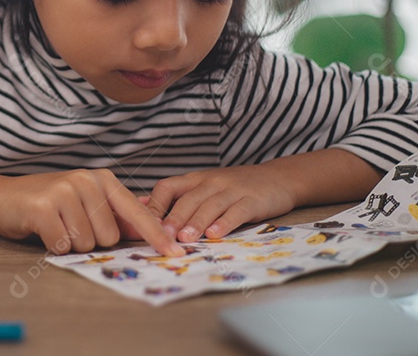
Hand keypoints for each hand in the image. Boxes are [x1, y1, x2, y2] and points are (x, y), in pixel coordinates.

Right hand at [0, 169, 184, 255]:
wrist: (2, 196)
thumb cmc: (48, 203)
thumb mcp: (85, 203)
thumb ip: (117, 215)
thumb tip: (154, 228)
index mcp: (102, 179)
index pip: (136, 212)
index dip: (155, 235)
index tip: (174, 253)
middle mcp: (86, 181)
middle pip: (109, 236)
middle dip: (90, 240)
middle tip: (69, 224)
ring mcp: (64, 191)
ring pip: (87, 243)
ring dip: (70, 243)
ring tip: (56, 225)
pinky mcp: (43, 208)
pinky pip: (63, 245)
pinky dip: (53, 245)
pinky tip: (43, 229)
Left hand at [145, 164, 297, 242]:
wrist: (277, 178)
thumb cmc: (234, 187)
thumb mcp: (203, 187)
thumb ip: (176, 197)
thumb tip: (141, 205)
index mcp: (194, 179)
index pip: (167, 187)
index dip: (154, 205)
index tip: (144, 225)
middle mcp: (210, 182)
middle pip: (187, 199)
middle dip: (173, 218)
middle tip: (162, 235)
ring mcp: (232, 190)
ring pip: (209, 206)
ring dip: (195, 223)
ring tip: (184, 238)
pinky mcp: (252, 200)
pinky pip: (236, 211)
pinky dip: (225, 223)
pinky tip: (215, 234)